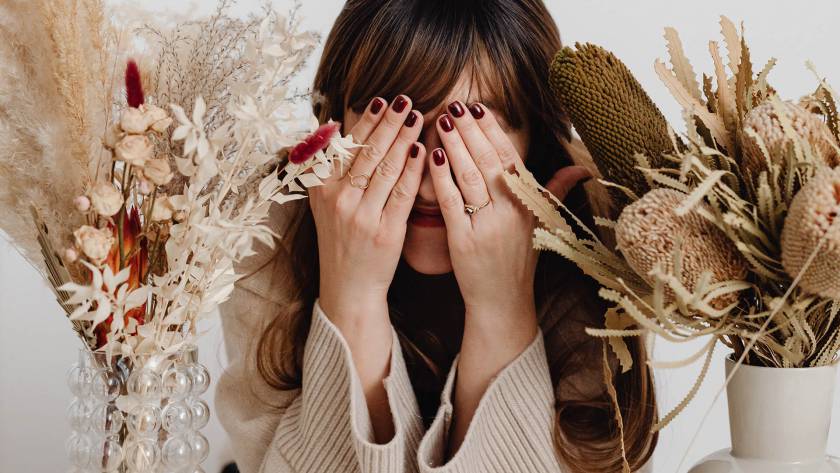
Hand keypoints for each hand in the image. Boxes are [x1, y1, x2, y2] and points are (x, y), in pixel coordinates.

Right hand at [310, 95, 425, 325]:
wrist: (349, 287)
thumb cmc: (342, 242)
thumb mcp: (324, 205)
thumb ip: (328, 170)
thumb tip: (332, 128)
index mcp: (322, 189)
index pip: (346, 147)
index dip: (365, 122)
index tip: (380, 100)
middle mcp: (339, 200)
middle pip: (367, 153)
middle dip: (388, 122)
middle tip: (405, 99)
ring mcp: (361, 216)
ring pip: (385, 168)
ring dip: (403, 139)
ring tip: (418, 116)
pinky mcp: (384, 231)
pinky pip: (402, 193)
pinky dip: (413, 170)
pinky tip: (425, 151)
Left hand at [428, 101, 590, 457]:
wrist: (503, 303)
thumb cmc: (519, 261)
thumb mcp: (542, 224)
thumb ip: (554, 190)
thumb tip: (583, 168)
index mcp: (529, 204)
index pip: (511, 158)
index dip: (495, 131)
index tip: (480, 107)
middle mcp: (512, 212)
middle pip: (490, 161)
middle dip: (472, 130)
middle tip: (456, 104)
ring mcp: (489, 226)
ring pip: (471, 177)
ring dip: (457, 146)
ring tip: (444, 120)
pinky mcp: (465, 241)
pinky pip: (452, 203)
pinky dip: (442, 178)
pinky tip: (432, 156)